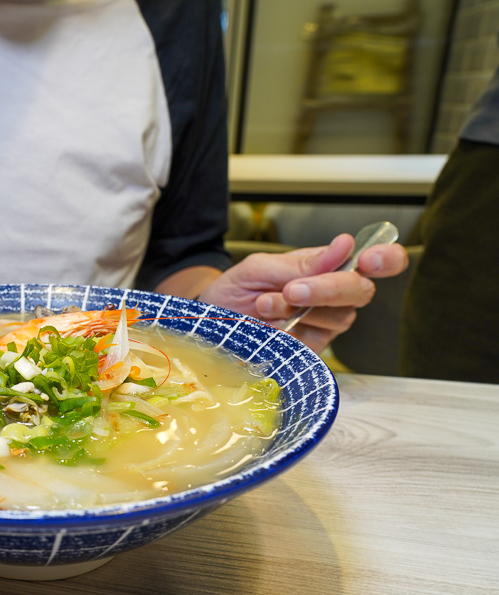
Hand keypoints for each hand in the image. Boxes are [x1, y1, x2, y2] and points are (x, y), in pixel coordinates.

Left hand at [198, 235, 408, 352]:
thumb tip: (345, 245)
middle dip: (330, 288)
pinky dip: (290, 331)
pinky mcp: (311, 350)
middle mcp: (333, 296)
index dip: (385, 259)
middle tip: (293, 289)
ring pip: (338, 317)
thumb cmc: (235, 291)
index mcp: (327, 267)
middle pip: (361, 291)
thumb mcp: (260, 267)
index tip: (368, 259)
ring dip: (298, 309)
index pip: (376, 260)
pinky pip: (316, 341)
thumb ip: (303, 261)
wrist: (209, 323)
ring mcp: (324, 324)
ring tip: (263, 304)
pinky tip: (269, 325)